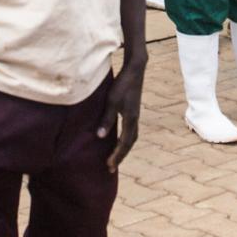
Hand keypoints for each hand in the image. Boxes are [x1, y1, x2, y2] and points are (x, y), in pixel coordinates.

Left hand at [100, 57, 145, 172]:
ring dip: (124, 147)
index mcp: (130, 119)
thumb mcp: (112, 101)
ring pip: (132, 137)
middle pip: (130, 142)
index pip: (124, 143)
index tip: (109, 165)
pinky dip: (125, 138)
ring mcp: (135, 115)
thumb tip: (100, 136)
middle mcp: (135, 119)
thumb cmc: (122, 84)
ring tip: (115, 156)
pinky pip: (131, 130)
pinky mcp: (133, 110)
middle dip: (121, 155)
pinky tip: (118, 138)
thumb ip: (107, 119)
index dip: (117, 155)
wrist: (135, 70)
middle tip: (111, 166)